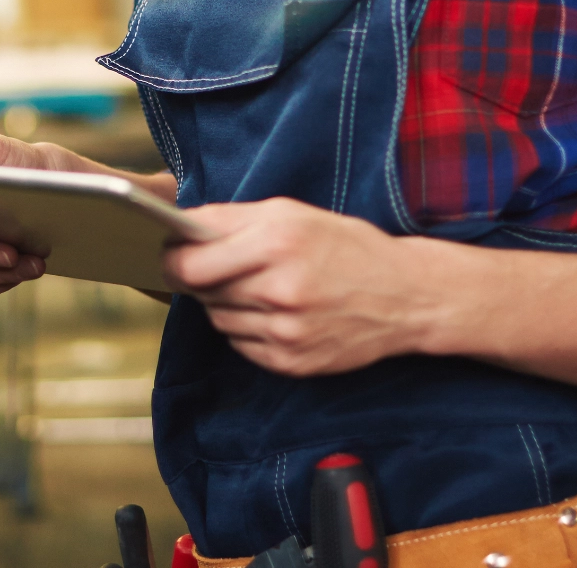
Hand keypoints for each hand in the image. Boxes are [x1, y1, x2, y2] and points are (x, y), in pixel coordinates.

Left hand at [160, 198, 429, 375]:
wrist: (405, 295)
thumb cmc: (347, 246)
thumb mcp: (293, 213)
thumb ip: (233, 219)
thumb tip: (180, 229)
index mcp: (277, 241)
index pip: (191, 263)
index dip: (173, 259)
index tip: (171, 253)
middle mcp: (279, 289)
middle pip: (202, 291)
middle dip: (204, 277)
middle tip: (224, 265)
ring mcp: (285, 331)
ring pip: (219, 319)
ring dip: (226, 304)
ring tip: (261, 287)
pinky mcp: (290, 362)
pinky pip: (241, 345)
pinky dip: (248, 328)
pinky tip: (276, 312)